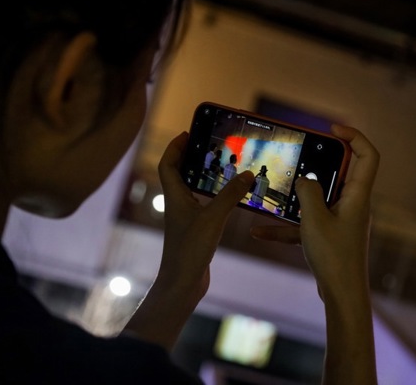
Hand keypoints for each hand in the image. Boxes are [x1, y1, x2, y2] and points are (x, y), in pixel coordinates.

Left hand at [125, 132, 253, 350]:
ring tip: (222, 167)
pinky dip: (214, 196)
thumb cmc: (190, 250)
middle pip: (179, 174)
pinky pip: (204, 205)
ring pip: (192, 190)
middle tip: (209, 146)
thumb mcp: (213, 218)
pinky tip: (230, 197)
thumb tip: (248, 175)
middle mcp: (178, 205)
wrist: (182, 283)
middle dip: (191, 158)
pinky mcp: (196, 230)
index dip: (175, 147)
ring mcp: (186, 218)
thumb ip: (231, 195)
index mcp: (175, 197)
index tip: (188, 133)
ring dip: (204, 177)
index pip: (168, 164)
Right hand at [251, 124, 379, 294]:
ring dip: (298, 196)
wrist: (342, 295)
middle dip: (318, 162)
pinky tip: (260, 232)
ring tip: (275, 188)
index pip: (367, 156)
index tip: (331, 129)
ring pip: (319, 198)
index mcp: (358, 195)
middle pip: (341, 172)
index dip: (354, 136)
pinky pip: (307, 224)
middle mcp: (353, 204)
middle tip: (299, 154)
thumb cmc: (334, 257)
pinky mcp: (330, 235)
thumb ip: (308, 192)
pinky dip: (287, 226)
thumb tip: (305, 179)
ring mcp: (341, 220)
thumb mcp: (315, 219)